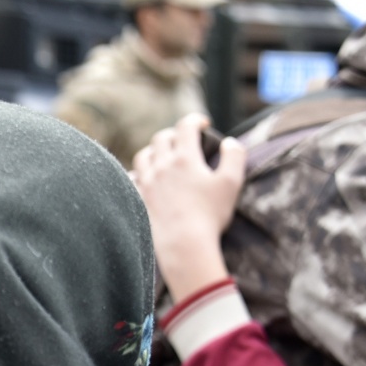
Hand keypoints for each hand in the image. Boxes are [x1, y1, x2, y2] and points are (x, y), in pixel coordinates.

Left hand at [132, 114, 245, 300]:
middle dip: (174, 134)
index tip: (202, 124)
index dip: (194, 120)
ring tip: (162, 156)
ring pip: (143, 156)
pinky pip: (131, 179)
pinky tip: (144, 178)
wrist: (183, 245)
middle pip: (161, 138)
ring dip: (153, 151)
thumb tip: (229, 142)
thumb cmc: (210, 215)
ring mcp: (146, 183)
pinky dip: (138, 173)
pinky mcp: (137, 199)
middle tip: (183, 140)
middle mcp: (161, 166)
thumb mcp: (232, 183)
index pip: (185, 126)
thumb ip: (234, 156)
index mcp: (185, 158)